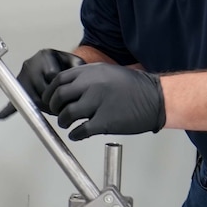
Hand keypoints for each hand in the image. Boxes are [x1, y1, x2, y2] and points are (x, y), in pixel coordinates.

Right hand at [12, 48, 84, 113]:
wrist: (55, 62)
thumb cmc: (64, 64)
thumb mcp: (74, 61)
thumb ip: (78, 66)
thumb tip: (79, 74)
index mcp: (45, 55)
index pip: (53, 76)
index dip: (61, 88)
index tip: (68, 95)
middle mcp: (31, 64)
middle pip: (42, 89)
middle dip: (53, 101)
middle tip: (62, 108)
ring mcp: (23, 75)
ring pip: (32, 97)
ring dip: (43, 107)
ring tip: (52, 109)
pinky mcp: (18, 86)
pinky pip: (12, 99)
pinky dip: (8, 108)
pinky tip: (2, 115)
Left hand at [43, 63, 165, 139]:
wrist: (156, 98)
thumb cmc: (135, 86)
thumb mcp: (108, 72)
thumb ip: (87, 78)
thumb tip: (68, 88)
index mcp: (92, 72)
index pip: (59, 80)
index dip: (50, 92)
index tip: (49, 100)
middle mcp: (92, 85)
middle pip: (59, 97)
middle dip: (54, 107)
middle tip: (58, 114)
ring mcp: (98, 103)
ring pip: (67, 114)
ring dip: (63, 122)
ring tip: (67, 125)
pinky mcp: (105, 121)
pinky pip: (81, 130)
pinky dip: (75, 135)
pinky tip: (77, 135)